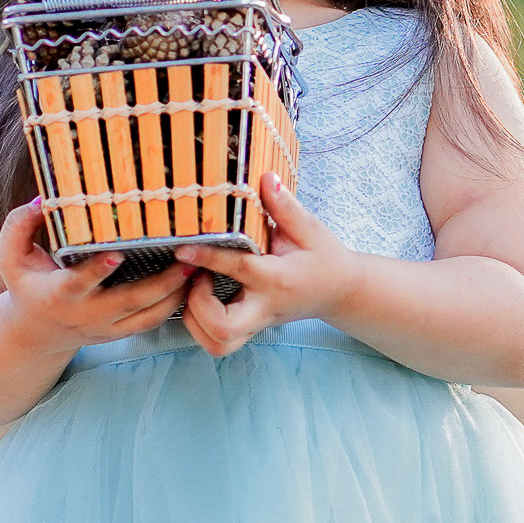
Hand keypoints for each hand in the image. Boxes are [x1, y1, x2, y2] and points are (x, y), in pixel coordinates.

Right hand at [0, 197, 194, 352]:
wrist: (35, 332)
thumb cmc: (27, 284)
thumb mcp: (11, 256)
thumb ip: (19, 226)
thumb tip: (41, 200)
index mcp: (57, 295)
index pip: (78, 283)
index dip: (97, 270)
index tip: (117, 253)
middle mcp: (85, 314)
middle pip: (128, 301)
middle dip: (160, 283)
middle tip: (186, 260)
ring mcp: (106, 327)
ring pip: (147, 316)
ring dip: (175, 294)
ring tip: (198, 268)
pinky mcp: (120, 333)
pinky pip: (152, 322)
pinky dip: (174, 305)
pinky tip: (191, 282)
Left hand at [174, 172, 361, 357]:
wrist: (340, 291)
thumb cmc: (324, 257)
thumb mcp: (310, 228)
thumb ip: (285, 206)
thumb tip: (265, 178)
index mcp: (277, 279)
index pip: (238, 269)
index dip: (207, 257)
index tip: (183, 247)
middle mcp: (264, 307)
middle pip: (222, 329)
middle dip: (197, 306)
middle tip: (195, 277)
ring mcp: (256, 324)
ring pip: (216, 344)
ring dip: (195, 320)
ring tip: (196, 288)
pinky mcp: (250, 329)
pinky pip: (218, 342)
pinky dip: (200, 327)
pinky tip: (201, 299)